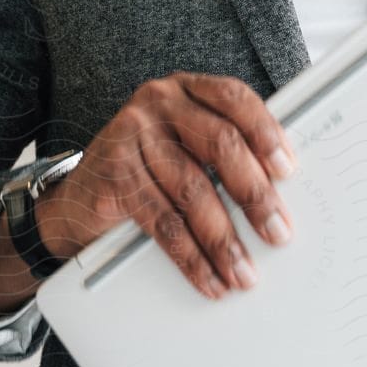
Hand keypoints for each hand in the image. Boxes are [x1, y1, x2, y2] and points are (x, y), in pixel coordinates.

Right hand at [35, 74, 298, 300]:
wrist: (78, 199)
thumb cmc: (147, 170)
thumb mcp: (185, 146)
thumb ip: (225, 152)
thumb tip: (281, 191)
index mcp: (186, 90)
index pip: (234, 99)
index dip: (266, 132)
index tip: (288, 170)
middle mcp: (158, 104)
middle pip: (220, 144)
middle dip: (255, 195)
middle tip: (278, 232)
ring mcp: (131, 137)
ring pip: (193, 190)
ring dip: (224, 240)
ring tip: (244, 271)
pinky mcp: (114, 177)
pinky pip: (163, 222)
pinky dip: (191, 257)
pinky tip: (209, 277)